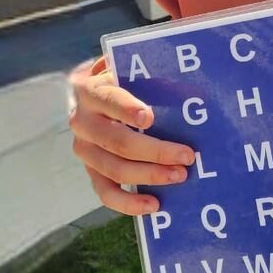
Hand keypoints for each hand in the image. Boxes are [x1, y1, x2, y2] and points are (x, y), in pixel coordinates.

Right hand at [68, 56, 195, 215]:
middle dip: (155, 150)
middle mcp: (82, 121)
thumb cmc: (126, 78)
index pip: (110, 99)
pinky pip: (104, 192)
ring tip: (180, 176)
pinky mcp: (90, 170)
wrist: (96, 95)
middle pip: (118, 141)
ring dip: (149, 176)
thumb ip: (150, 68)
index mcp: (93, 90)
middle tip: (187, 155)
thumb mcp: (131, 67)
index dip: (127, 109)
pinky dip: (128, 203)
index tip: (150, 117)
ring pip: (113, 169)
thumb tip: (190, 73)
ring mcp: (84, 150)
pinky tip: (153, 205)